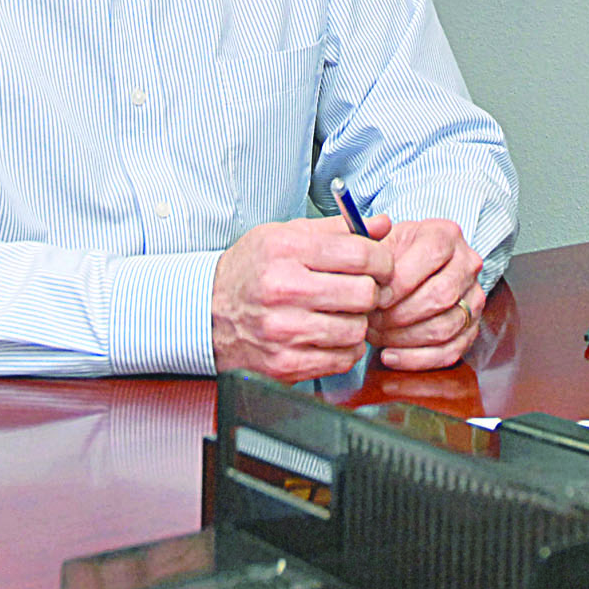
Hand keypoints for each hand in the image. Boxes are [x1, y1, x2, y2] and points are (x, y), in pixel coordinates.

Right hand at [211, 216, 392, 382]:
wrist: (206, 312)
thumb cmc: (252, 269)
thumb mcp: (287, 234)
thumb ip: (338, 229)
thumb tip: (383, 225)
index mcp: (287, 250)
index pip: (361, 254)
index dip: (382, 261)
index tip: (380, 266)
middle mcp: (283, 289)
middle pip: (364, 293)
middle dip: (371, 292)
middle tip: (361, 290)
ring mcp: (283, 331)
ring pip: (357, 330)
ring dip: (359, 322)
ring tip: (342, 314)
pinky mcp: (284, 364)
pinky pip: (342, 360)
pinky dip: (345, 349)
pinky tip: (331, 336)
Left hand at [365, 216, 485, 371]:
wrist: (412, 267)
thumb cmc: (394, 255)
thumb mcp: (382, 240)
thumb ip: (371, 248)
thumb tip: (363, 266)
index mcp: (447, 235)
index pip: (432, 256)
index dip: (401, 282)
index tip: (375, 297)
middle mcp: (468, 264)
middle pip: (441, 296)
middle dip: (400, 314)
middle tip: (372, 320)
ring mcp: (474, 298)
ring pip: (445, 327)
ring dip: (405, 338)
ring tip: (377, 335)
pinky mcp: (472, 328)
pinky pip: (449, 352)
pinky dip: (416, 359)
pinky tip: (390, 354)